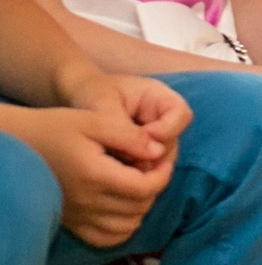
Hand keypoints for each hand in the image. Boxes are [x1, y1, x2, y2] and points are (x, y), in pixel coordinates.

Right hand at [2, 103, 176, 247]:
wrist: (19, 148)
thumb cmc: (55, 128)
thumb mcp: (94, 120)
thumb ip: (130, 135)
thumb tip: (158, 151)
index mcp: (95, 175)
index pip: (144, 188)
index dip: (163, 175)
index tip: (162, 160)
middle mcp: (87, 202)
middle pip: (139, 207)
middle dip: (154, 188)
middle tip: (151, 169)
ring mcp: (78, 217)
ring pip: (127, 226)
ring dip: (141, 207)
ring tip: (137, 185)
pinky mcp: (71, 223)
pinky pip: (105, 238)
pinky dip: (123, 228)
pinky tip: (123, 207)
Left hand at [59, 66, 188, 161]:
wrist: (77, 96)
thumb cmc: (92, 93)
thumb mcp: (103, 105)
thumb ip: (124, 128)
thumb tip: (151, 154)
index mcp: (160, 98)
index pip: (181, 116)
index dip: (166, 130)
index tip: (141, 137)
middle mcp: (163, 118)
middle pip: (173, 142)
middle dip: (150, 154)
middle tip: (121, 157)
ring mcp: (154, 137)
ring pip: (161, 159)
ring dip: (140, 166)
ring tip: (112, 164)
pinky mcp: (142, 153)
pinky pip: (147, 167)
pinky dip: (132, 172)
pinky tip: (113, 170)